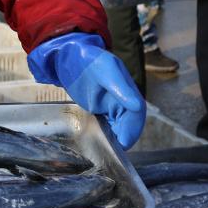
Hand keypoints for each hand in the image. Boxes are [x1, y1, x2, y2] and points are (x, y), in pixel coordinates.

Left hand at [28, 33, 145, 149]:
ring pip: (120, 127)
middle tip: (111, 151)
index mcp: (129, 91)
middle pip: (130, 125)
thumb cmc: (89, 60)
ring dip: (115, 139)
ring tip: (104, 149)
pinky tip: (98, 142)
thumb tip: (137, 106)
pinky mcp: (101, 110)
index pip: (137, 115)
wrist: (70, 56)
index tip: (123, 143)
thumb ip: (120, 88)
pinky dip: (106, 135)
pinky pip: (108, 126)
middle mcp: (124, 101)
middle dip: (123, 138)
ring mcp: (112, 106)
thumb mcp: (106, 71)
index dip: (132, 130)